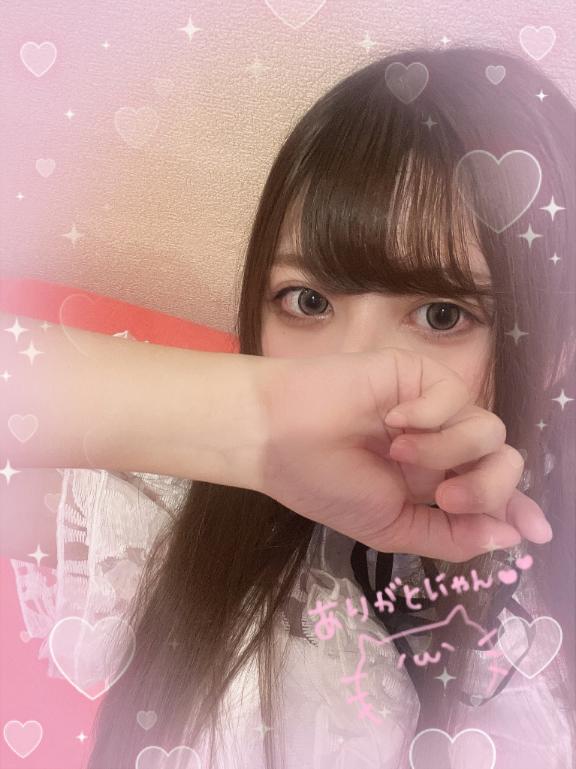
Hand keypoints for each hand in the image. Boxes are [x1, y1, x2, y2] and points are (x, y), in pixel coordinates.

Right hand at [256, 348, 551, 561]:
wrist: (279, 438)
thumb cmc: (325, 483)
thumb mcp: (389, 527)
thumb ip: (448, 536)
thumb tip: (508, 539)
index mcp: (433, 483)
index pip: (490, 494)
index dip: (516, 509)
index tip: (536, 532)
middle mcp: (441, 446)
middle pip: (504, 463)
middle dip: (487, 488)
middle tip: (444, 496)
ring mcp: (433, 410)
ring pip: (489, 431)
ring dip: (448, 450)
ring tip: (399, 451)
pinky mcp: (421, 376)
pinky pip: (457, 396)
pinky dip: (430, 414)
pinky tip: (393, 419)